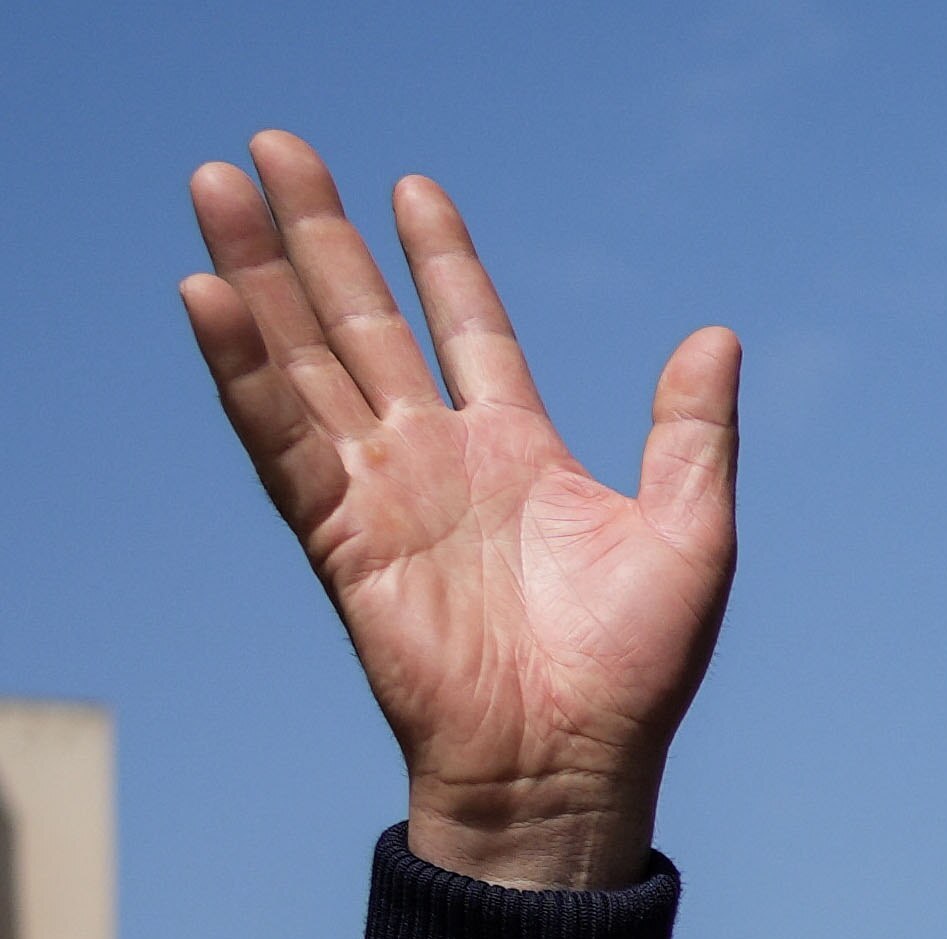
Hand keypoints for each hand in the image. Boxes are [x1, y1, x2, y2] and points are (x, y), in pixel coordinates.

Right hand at [182, 140, 736, 890]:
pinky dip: (243, 369)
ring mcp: (381, 492)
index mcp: (518, 451)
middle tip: (275, 145)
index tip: (412, 186)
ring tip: (219, 184)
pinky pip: (279, 438)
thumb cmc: (634, 671)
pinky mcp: (338, 534)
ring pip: (305, 357)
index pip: (469, 326)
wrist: (569, 766)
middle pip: (363, 319)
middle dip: (320, 234)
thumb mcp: (692, 536)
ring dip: (258, 272)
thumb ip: (692, 434)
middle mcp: (439, 459)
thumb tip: (718, 335)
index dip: (440, 257)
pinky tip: (209, 297)